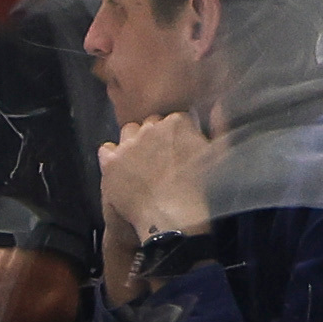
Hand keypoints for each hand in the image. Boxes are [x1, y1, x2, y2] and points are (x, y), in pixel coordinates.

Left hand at [98, 111, 212, 238]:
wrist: (172, 215)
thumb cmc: (199, 186)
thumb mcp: (217, 152)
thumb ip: (218, 125)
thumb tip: (216, 106)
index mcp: (176, 122)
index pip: (170, 119)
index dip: (172, 135)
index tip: (174, 149)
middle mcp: (150, 128)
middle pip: (148, 125)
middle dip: (152, 137)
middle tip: (158, 158)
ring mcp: (128, 145)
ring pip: (127, 133)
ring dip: (132, 143)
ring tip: (139, 162)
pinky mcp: (111, 162)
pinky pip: (105, 150)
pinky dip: (111, 157)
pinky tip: (120, 168)